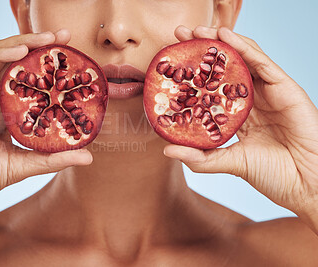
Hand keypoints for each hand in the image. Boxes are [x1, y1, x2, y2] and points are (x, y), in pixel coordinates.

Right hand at [0, 30, 92, 224]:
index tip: (74, 61)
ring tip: (50, 38)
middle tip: (65, 37)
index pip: (31, 81)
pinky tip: (21, 51)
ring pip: (0, 56)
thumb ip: (53, 158)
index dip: (50, 69)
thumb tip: (88, 156)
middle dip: (41, 46)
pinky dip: (1, 53)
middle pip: (18, 63)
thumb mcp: (22, 165)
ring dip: (24, 43)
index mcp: (7, 111)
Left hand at [164, 26, 317, 223]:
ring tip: (196, 31)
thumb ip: (200, 158)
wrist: (306, 183)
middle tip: (179, 35)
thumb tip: (166, 150)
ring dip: (219, 42)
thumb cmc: (273, 175)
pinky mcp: (285, 87)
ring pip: (242, 59)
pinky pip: (262, 62)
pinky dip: (243, 47)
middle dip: (202, 50)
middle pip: (225, 68)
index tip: (171, 63)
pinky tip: (224, 36)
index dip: (192, 73)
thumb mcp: (229, 163)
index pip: (212, 87)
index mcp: (238, 115)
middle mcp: (252, 99)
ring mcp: (268, 91)